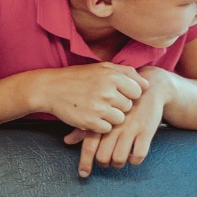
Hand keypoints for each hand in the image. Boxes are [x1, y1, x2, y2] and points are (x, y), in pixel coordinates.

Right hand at [29, 64, 147, 134]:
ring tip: (95, 108)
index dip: (128, 93)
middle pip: (128, 106)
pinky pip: (106, 129)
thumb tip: (146, 85)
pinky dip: (99, 125)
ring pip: (119, 119)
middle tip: (101, 100)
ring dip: (110, 117)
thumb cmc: (78, 78)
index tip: (115, 92)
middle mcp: (108, 92)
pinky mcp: (90, 122)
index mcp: (113, 76)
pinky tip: (89, 116)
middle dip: (118, 105)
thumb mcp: (102, 68)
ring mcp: (99, 108)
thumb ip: (127, 73)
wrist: (50, 89)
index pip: (137, 91)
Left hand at [63, 71, 170, 177]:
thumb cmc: (122, 103)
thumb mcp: (102, 112)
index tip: (83, 174)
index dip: (84, 163)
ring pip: (120, 158)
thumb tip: (66, 141)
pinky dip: (134, 160)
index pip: (89, 146)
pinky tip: (133, 157)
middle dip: (104, 164)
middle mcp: (114, 126)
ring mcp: (131, 129)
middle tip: (106, 162)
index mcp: (102, 121)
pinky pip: (138, 155)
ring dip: (119, 164)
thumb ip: (84, 128)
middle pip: (103, 156)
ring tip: (119, 161)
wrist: (150, 88)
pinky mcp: (146, 131)